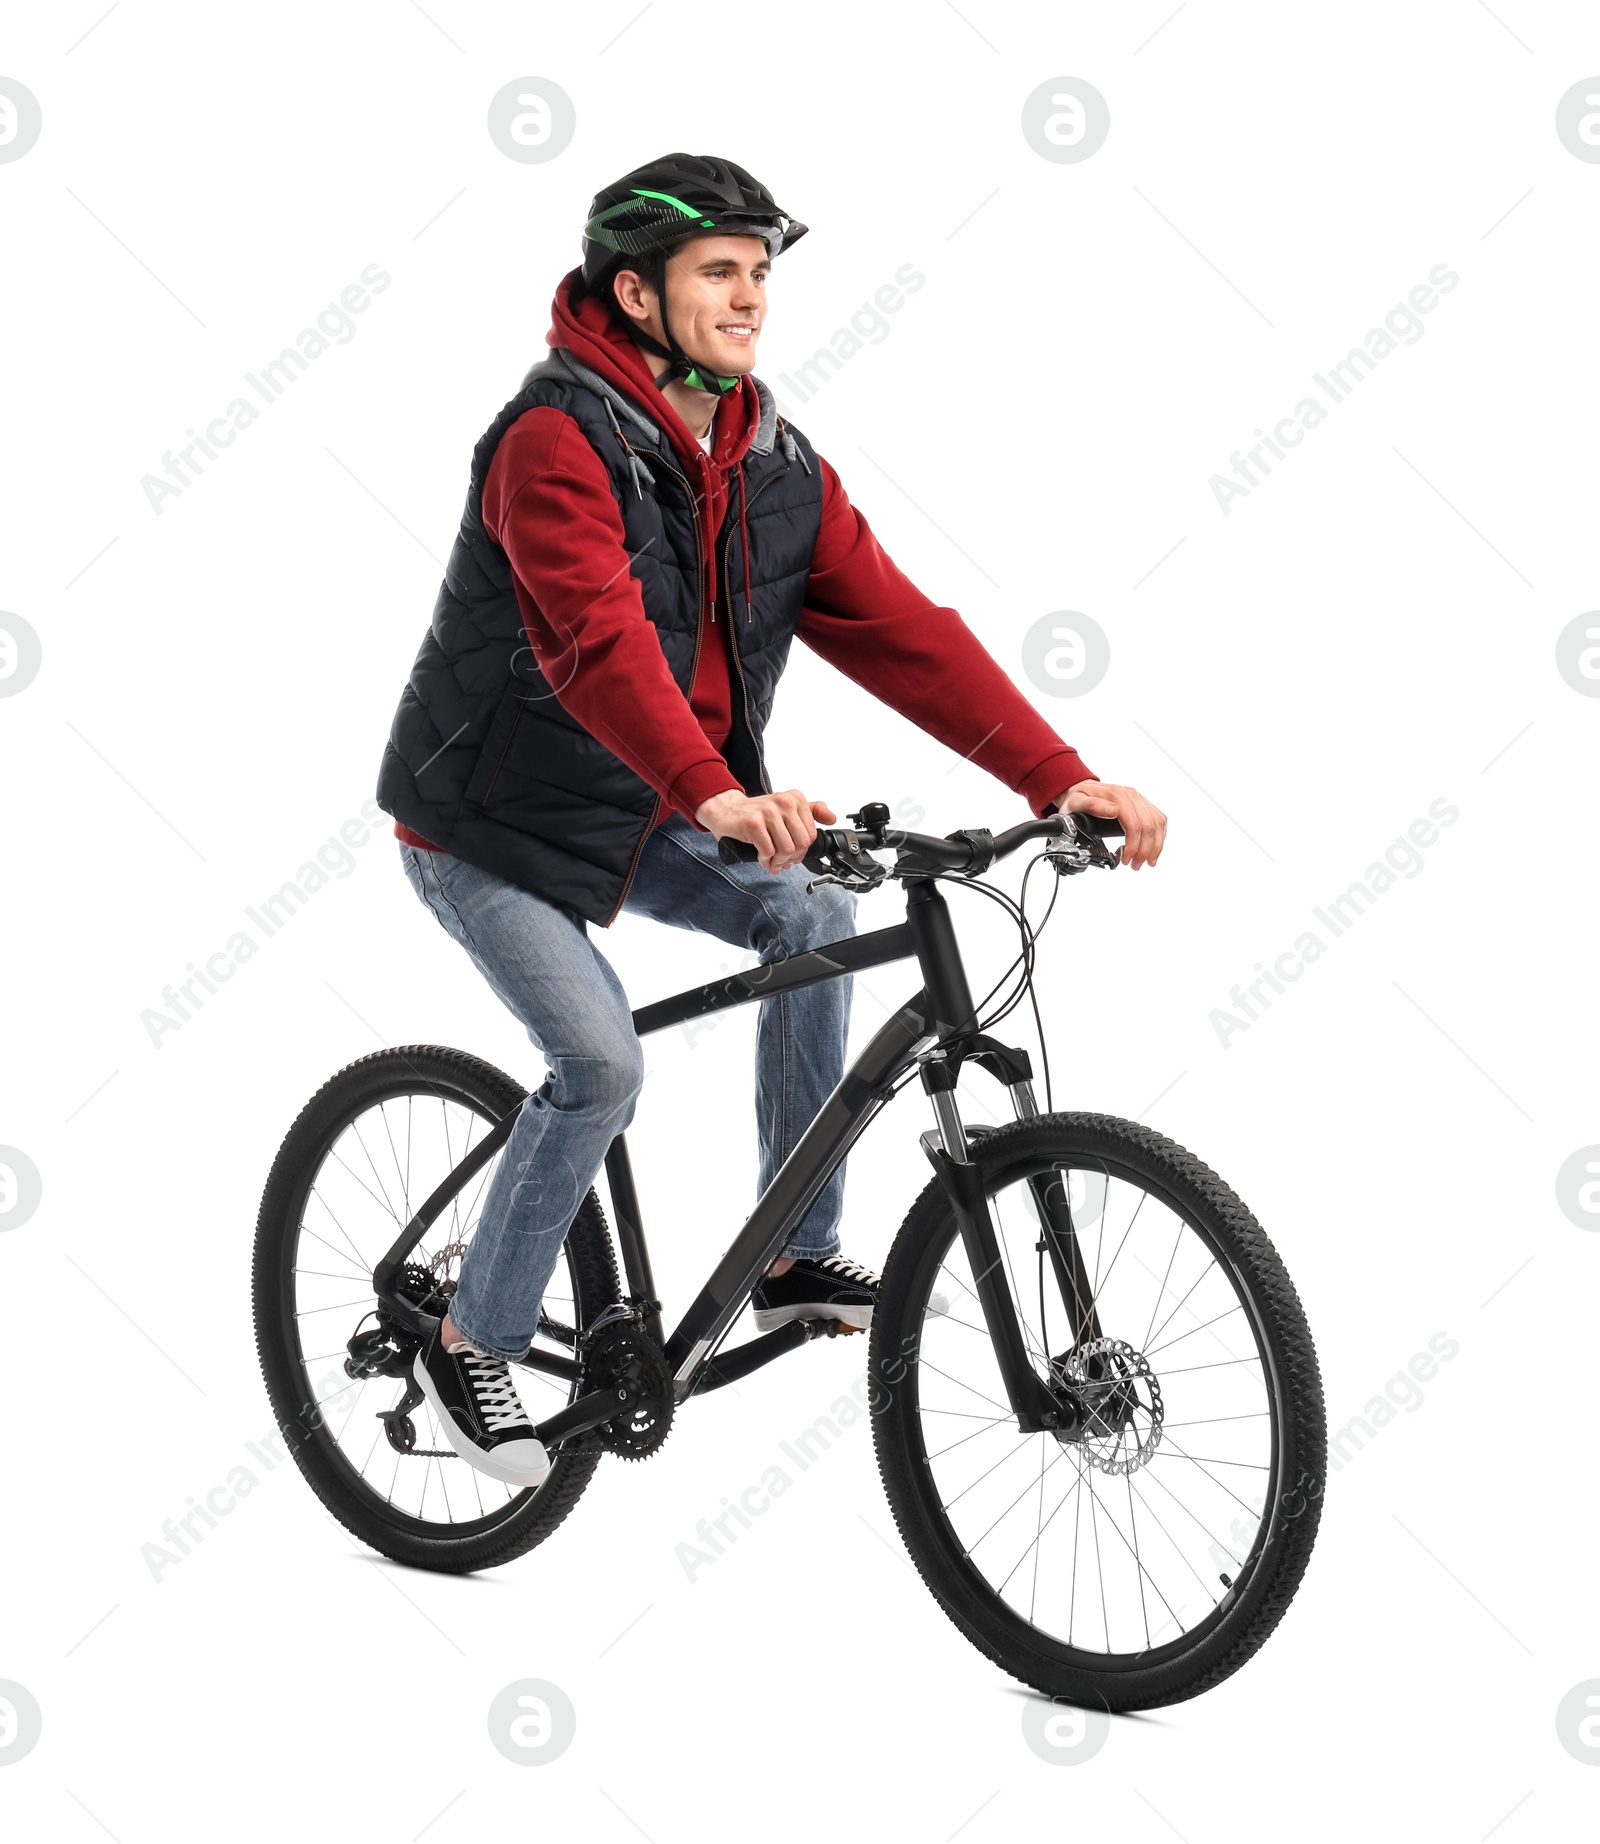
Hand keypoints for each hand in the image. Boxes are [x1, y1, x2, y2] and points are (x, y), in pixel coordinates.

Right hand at [695, 788, 837, 872]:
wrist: (726, 810)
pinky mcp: (753, 822)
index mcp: (795, 799)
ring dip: (778, 861)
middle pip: (800, 844)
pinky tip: (762, 857)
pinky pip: (768, 850)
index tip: (793, 855)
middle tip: (781, 862)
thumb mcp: (786, 809)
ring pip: (786, 849)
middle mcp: (784, 802)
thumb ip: (811, 811)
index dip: (802, 851)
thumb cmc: (757, 813)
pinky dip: (765, 859)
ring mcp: (768, 812)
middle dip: (791, 858)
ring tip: (771, 862)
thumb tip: (832, 818)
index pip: (811, 835)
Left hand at [1057, 780, 1166, 869]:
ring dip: (1155, 846)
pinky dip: (1159, 837)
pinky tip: (1152, 849)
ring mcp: (1139, 799)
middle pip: (1149, 827)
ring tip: (1146, 861)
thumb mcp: (1076, 802)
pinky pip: (1159, 820)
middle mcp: (1132, 795)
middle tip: (1135, 865)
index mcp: (1117, 796)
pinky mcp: (1143, 804)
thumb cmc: (1078, 798)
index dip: (1133, 847)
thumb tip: (1113, 811)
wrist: (1081, 789)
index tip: (1126, 860)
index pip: (1135, 825)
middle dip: (1144, 851)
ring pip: (1158, 824)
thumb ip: (1092, 806)